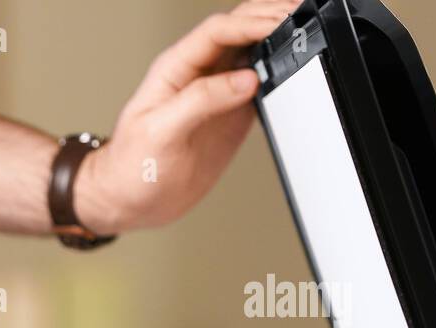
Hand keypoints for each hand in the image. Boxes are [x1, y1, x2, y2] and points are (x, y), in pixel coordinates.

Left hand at [74, 0, 296, 234]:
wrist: (128, 202)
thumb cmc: (129, 168)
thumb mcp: (160, 132)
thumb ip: (201, 101)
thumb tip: (245, 80)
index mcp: (175, 69)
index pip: (218, 31)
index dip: (251, 22)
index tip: (281, 22)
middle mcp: (198, 76)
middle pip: (240, 31)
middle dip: (271, 18)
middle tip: (304, 16)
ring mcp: (216, 94)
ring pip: (253, 54)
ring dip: (278, 42)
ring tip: (308, 34)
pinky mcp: (229, 116)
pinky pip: (260, 86)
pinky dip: (279, 75)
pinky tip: (295, 71)